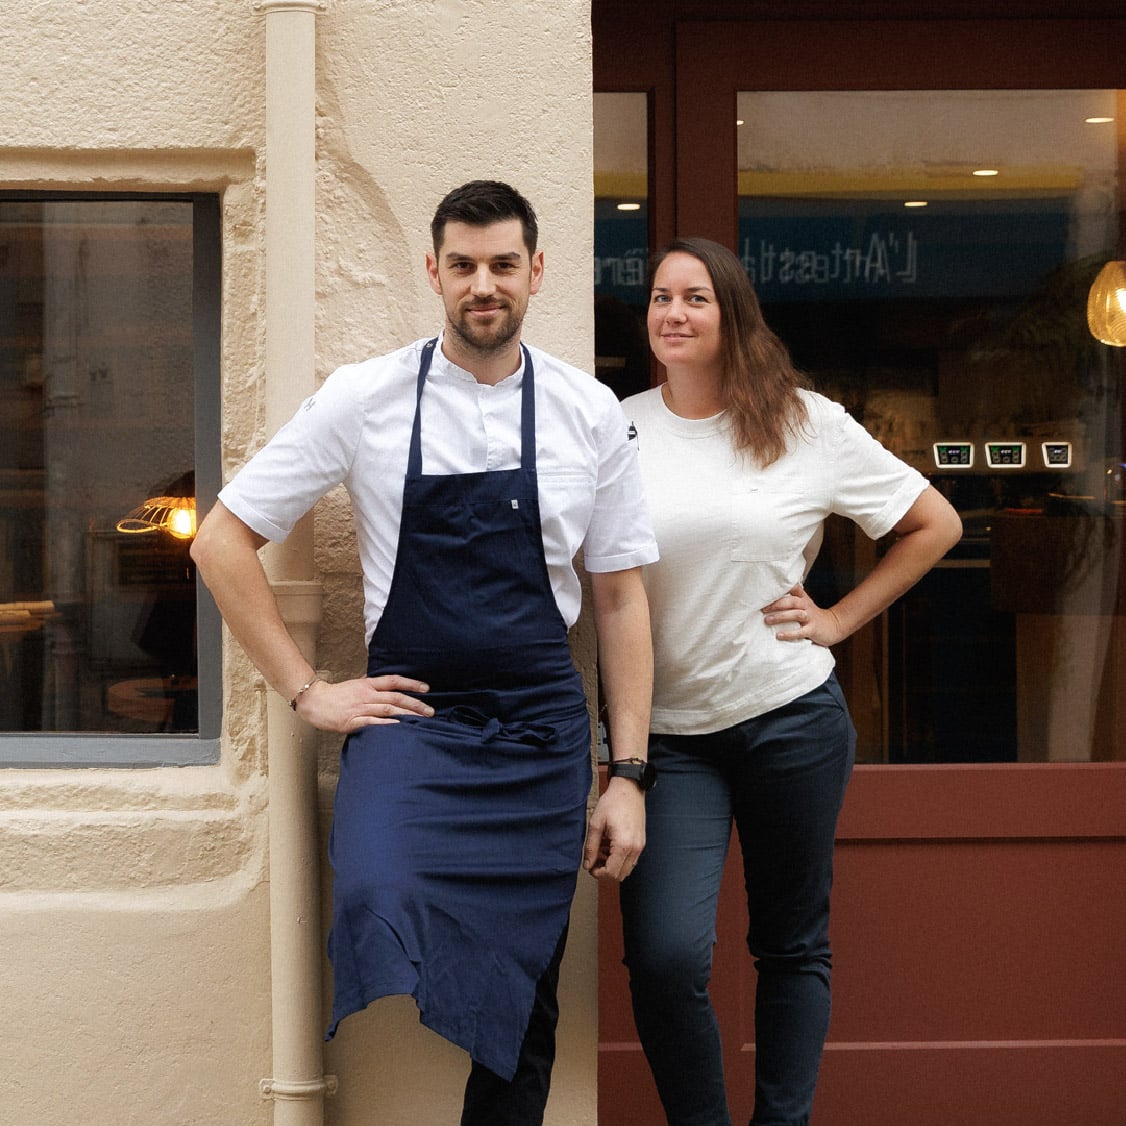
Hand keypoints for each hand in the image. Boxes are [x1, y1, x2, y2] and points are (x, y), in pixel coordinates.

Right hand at [294, 674, 433, 733]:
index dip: (411, 684)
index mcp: (368, 685)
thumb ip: (372, 688)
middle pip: (395, 697)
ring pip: (388, 709)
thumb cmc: (335, 696)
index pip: (394, 681)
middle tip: (431, 711)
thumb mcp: (356, 686)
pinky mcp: (352, 721)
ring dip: (407, 714)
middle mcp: (366, 694)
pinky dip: (387, 724)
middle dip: (415, 704)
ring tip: (421, 720)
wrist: (314, 701)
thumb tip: (389, 689)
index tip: (427, 689)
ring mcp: (360, 707)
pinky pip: (372, 722)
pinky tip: (399, 727)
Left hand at [583, 778, 645, 881]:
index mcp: (623, 845)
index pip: (611, 873)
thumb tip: (587, 864)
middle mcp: (635, 848)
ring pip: (626, 869)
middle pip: (620, 875)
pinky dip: (619, 858)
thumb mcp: (595, 824)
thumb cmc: (613, 802)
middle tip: (594, 859)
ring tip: (601, 849)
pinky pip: (631, 859)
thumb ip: (590, 847)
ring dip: (612, 865)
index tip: (590, 867)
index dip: (598, 874)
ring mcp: (640, 846)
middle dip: (605, 871)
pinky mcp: (641, 842)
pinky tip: (609, 845)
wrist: (629, 789)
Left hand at [761, 583, 843, 646]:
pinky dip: (789, 634)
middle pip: (792, 601)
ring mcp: (810, 618)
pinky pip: (801, 631)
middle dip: (776, 604)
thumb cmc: (813, 615)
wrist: (835, 626)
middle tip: (763, 608)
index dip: (782, 588)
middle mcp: (806, 606)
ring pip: (796, 614)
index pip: (793, 588)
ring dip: (781, 617)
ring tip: (767, 620)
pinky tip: (779, 635)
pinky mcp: (813, 630)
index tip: (767, 590)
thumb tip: (769, 599)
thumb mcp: (804, 604)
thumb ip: (790, 600)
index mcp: (803, 599)